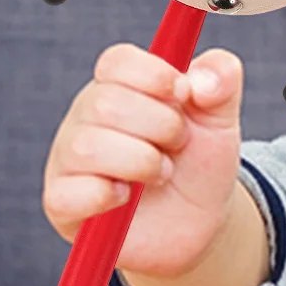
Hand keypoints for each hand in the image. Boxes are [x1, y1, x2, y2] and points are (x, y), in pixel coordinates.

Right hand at [42, 43, 245, 277]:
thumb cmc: (199, 163)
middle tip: (178, 145)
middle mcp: (86, 117)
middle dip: (160, 126)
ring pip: (87, 147)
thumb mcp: (220, 118)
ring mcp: (69, 160)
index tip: (184, 95)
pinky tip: (125, 198)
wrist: (198, 223)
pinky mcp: (63, 205)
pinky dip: (103, 195)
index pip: (117, 62)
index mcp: (118, 86)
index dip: (154, 76)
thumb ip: (222, 78)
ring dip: (141, 162)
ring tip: (162, 174)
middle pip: (105, 103)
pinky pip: (65, 194)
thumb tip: (201, 81)